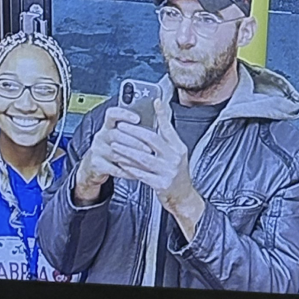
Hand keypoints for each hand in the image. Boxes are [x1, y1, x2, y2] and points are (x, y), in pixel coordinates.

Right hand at [73, 106, 141, 204]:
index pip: (112, 114)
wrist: (93, 163)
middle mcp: (101, 136)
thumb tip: (157, 120)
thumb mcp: (119, 134)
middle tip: (149, 149)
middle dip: (135, 143)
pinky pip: (114, 169)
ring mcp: (98, 150)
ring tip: (147, 163)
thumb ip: (134, 128)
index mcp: (108, 125)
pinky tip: (138, 173)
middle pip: (116, 135)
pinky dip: (128, 172)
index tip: (137, 118)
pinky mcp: (97, 164)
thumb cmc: (113, 146)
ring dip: (133, 159)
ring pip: (116, 154)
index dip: (124, 114)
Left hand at [108, 99, 205, 238]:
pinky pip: (142, 174)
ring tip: (115, 145)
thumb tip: (161, 114)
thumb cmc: (177, 173)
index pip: (168, 128)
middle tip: (121, 126)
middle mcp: (175, 158)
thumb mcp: (177, 153)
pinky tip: (121, 163)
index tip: (155, 102)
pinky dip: (130, 168)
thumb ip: (167, 137)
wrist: (183, 197)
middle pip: (152, 140)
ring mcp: (168, 172)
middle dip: (134, 132)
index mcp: (178, 148)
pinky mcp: (161, 184)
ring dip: (127, 150)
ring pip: (144, 158)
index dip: (162, 114)